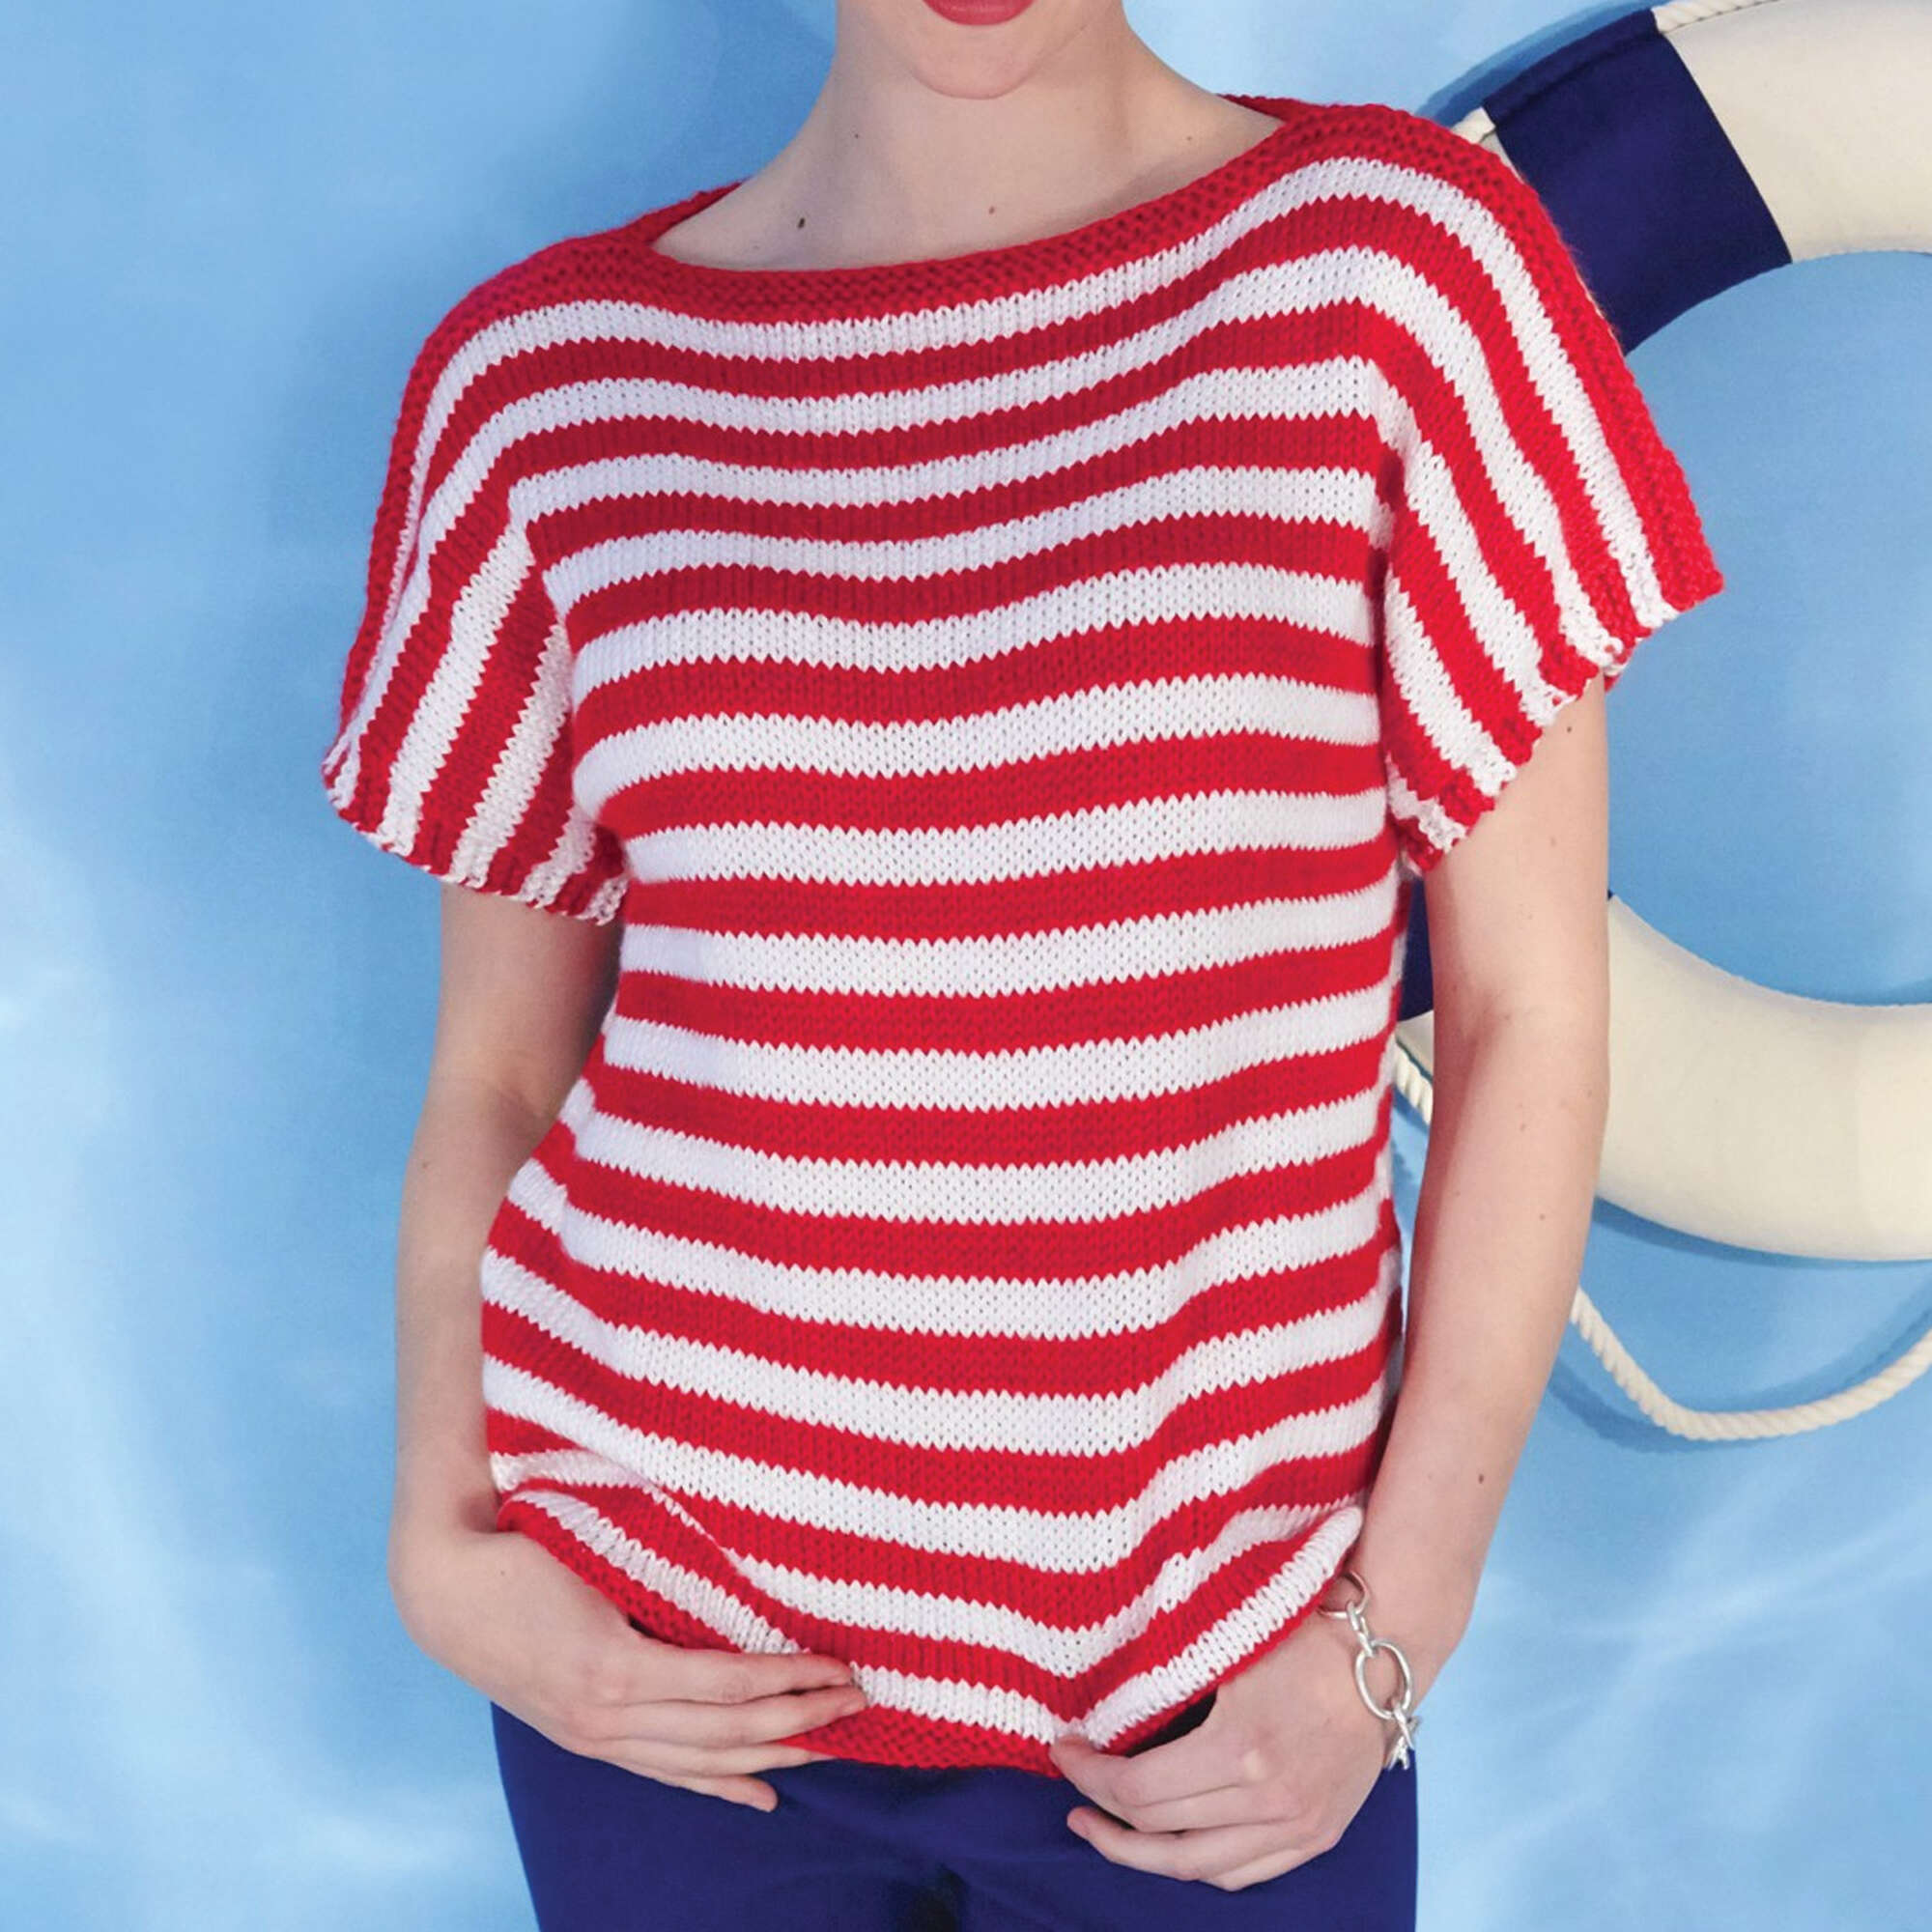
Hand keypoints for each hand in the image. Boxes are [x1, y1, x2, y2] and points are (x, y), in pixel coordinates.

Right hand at [390, 1519, 867, 1811]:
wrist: (446, 1594)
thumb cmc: (526, 1549)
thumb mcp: (598, 1548)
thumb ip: (664, 1562)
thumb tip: (743, 1550)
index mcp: (616, 1665)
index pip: (728, 1684)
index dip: (791, 1678)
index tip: (842, 1665)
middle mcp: (608, 1716)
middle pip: (727, 1731)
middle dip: (801, 1718)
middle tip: (861, 1702)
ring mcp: (597, 1737)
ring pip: (703, 1761)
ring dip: (773, 1753)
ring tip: (833, 1745)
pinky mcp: (589, 1741)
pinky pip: (665, 1772)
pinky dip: (718, 1785)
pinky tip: (763, 1796)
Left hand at [1048, 1605, 1393, 1891]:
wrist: (1384, 1654)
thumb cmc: (1301, 1634)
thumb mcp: (1227, 1648)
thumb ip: (1170, 1686)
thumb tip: (1104, 1710)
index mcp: (1241, 1750)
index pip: (1140, 1790)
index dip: (1090, 1776)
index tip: (1063, 1750)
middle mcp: (1269, 1802)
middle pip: (1160, 1833)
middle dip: (1103, 1815)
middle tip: (1073, 1793)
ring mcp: (1297, 1827)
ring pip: (1199, 1869)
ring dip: (1142, 1856)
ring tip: (1106, 1833)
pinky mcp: (1317, 1837)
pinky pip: (1243, 1873)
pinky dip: (1198, 1867)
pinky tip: (1169, 1847)